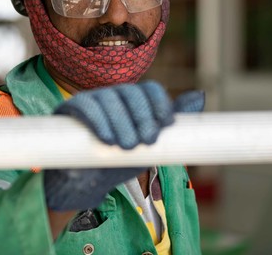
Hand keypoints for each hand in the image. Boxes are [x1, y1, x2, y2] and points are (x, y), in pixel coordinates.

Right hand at [44, 81, 204, 211]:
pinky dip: (99, 121)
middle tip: (145, 142)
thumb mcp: (149, 147)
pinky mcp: (71, 108)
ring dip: (122, 123)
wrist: (87, 181)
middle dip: (142, 117)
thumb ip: (172, 125)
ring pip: (110, 99)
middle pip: (132, 93)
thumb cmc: (119, 161)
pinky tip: (107, 139)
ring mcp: (93, 99)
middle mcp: (114, 95)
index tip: (164, 125)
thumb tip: (199, 96)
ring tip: (126, 146)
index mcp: (135, 101)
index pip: (151, 90)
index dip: (160, 105)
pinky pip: (87, 106)